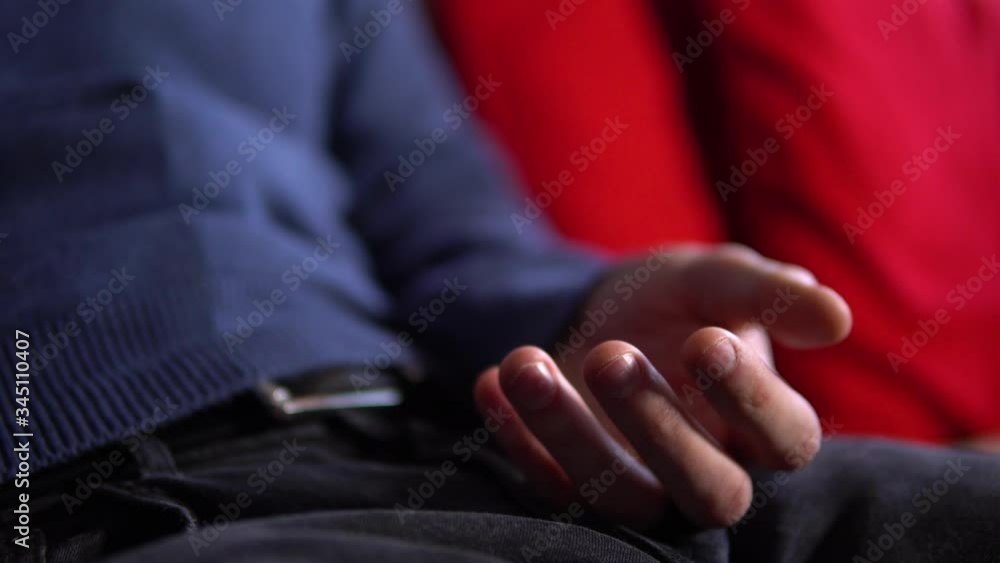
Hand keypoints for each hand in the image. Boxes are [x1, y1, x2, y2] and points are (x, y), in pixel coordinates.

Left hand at [474, 244, 851, 528]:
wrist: (606, 310)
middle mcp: (709, 469)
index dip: (754, 399)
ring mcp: (641, 485)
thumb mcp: (716, 279)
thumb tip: (835, 316)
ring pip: (622, 498)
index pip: (787, 440)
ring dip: (568, 433)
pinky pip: (550, 488)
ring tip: (525, 361)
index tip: (709, 339)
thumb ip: (766, 293)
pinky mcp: (576, 486)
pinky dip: (517, 438)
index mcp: (762, 424)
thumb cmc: (678, 298)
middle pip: (712, 492)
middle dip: (658, 426)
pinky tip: (492, 381)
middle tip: (612, 353)